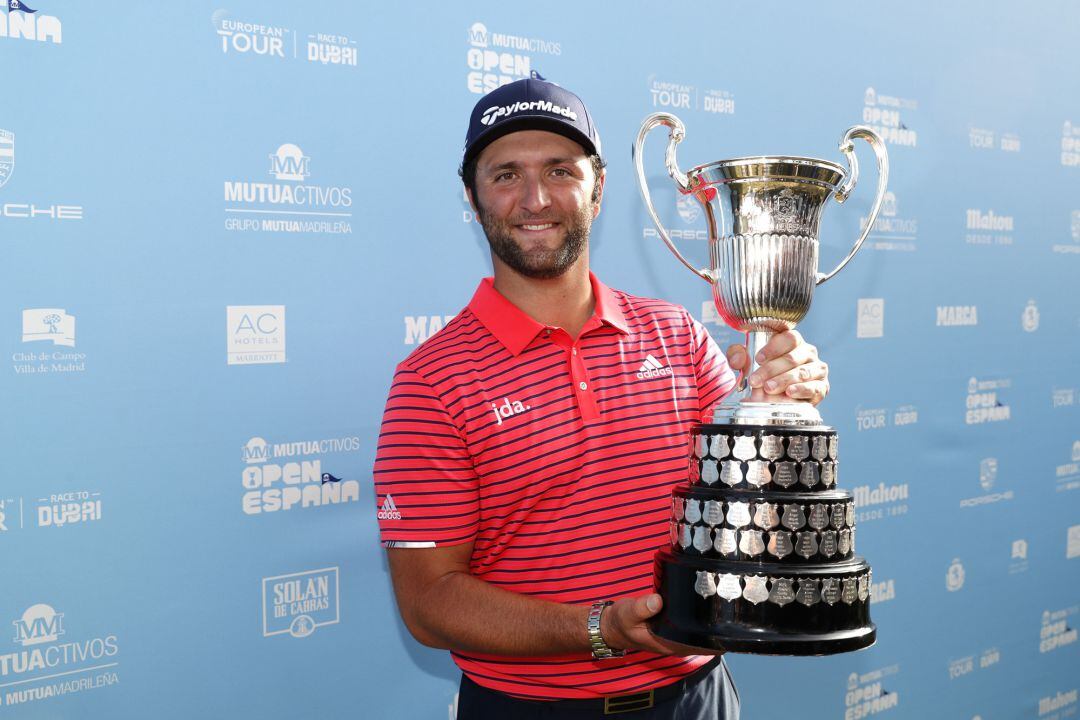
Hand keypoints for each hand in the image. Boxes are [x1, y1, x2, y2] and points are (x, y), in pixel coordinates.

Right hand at [600, 594, 721, 655]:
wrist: (612, 626)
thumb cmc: (621, 622)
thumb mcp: (627, 613)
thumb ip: (640, 608)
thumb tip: (656, 601)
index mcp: (672, 644)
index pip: (707, 646)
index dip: (722, 637)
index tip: (733, 621)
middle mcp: (680, 643)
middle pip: (710, 638)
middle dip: (723, 625)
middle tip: (734, 603)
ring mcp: (679, 636)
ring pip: (705, 632)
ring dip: (715, 620)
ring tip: (727, 598)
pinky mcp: (676, 627)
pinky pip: (696, 624)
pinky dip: (704, 616)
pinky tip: (710, 600)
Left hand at [725, 330, 829, 405]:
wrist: (778, 398)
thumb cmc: (764, 375)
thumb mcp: (748, 363)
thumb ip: (738, 356)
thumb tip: (737, 359)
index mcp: (793, 342)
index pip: (789, 338)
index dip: (774, 347)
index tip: (758, 359)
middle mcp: (808, 353)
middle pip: (792, 357)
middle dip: (771, 370)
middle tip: (756, 381)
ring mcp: (817, 369)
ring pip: (802, 372)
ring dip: (784, 380)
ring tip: (768, 388)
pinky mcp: (822, 387)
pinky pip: (814, 387)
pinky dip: (801, 390)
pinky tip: (789, 392)